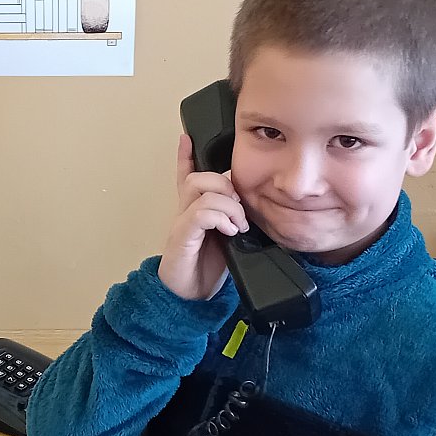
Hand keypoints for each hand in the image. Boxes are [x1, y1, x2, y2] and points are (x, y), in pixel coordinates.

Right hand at [157, 133, 247, 300]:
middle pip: (200, 176)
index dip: (185, 156)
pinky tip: (230, 231)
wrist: (189, 298)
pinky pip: (201, 213)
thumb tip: (253, 210)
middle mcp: (185, 212)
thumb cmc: (206, 270)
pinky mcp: (182, 236)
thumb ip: (233, 221)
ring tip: (238, 224)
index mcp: (194, 212)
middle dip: (227, 186)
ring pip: (201, 188)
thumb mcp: (227, 240)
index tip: (186, 137)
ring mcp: (182, 222)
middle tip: (241, 210)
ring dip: (228, 203)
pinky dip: (221, 218)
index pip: (187, 177)